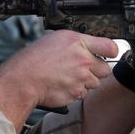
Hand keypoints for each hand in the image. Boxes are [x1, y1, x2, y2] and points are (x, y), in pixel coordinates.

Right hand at [0, 30, 117, 130]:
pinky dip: (76, 91)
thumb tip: (91, 47)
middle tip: (81, 69)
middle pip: (105, 69)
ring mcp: (81, 78)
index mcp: (79, 42)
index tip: (109, 54)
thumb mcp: (56, 39)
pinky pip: (84, 94)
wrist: (23, 80)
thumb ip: (78, 43)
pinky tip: (64, 85)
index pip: (110, 47)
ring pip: (95, 83)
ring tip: (68, 77)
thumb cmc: (34, 59)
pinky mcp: (77, 92)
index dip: (111, 52)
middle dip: (96, 70)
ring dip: (86, 82)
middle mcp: (83, 60)